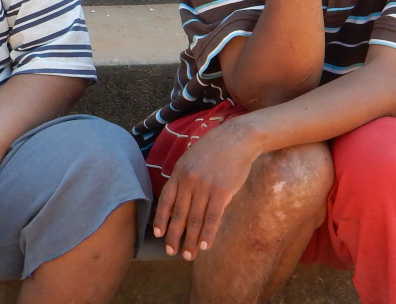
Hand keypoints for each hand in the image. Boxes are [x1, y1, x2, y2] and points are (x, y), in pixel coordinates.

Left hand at [152, 121, 259, 260]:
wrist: (237, 139)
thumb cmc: (214, 150)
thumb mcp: (190, 159)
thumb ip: (183, 179)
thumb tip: (176, 202)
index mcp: (178, 173)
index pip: (166, 201)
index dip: (161, 220)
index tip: (158, 235)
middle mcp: (188, 181)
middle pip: (179, 215)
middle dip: (174, 236)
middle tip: (172, 252)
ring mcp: (205, 187)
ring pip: (195, 220)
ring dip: (190, 241)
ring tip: (188, 255)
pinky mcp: (222, 192)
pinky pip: (212, 218)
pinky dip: (207, 234)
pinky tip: (204, 246)